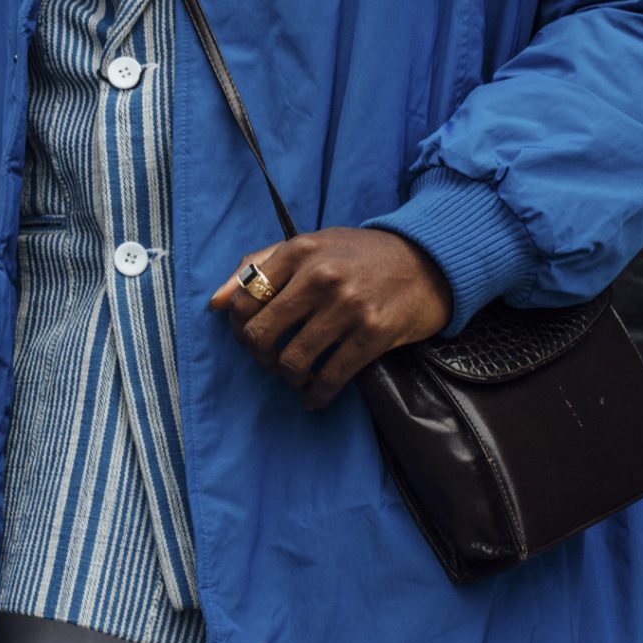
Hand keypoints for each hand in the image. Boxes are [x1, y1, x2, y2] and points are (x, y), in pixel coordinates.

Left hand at [207, 226, 450, 410]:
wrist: (428, 261)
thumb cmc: (360, 255)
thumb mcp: (311, 245)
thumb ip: (259, 265)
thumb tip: (214, 303)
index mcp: (299, 250)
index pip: (243, 299)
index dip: (238, 328)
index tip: (250, 338)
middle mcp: (321, 276)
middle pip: (260, 335)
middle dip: (260, 358)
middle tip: (271, 361)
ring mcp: (348, 306)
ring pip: (292, 362)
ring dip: (289, 378)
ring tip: (296, 376)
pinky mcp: (373, 333)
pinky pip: (330, 378)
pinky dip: (316, 396)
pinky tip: (315, 397)